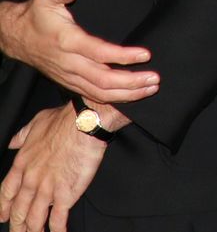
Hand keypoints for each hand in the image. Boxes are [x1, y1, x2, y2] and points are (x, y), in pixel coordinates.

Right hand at [0, 0, 158, 102]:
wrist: (16, 37)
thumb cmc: (36, 14)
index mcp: (68, 42)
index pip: (99, 53)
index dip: (123, 56)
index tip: (145, 54)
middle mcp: (70, 63)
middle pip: (103, 80)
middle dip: (132, 82)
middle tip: (156, 79)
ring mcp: (70, 76)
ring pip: (100, 92)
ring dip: (127, 93)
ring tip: (151, 88)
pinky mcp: (70, 82)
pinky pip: (93, 95)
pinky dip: (114, 98)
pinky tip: (132, 96)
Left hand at [0, 104, 105, 231]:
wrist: (84, 124)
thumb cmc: (64, 120)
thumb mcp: (37, 122)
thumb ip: (23, 135)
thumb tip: (14, 142)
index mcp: (23, 163)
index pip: (7, 191)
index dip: (4, 206)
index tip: (3, 215)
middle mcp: (32, 179)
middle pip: (19, 209)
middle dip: (17, 224)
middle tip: (17, 231)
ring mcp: (47, 189)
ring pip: (34, 218)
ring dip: (32, 230)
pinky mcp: (65, 194)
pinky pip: (58, 219)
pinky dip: (57, 229)